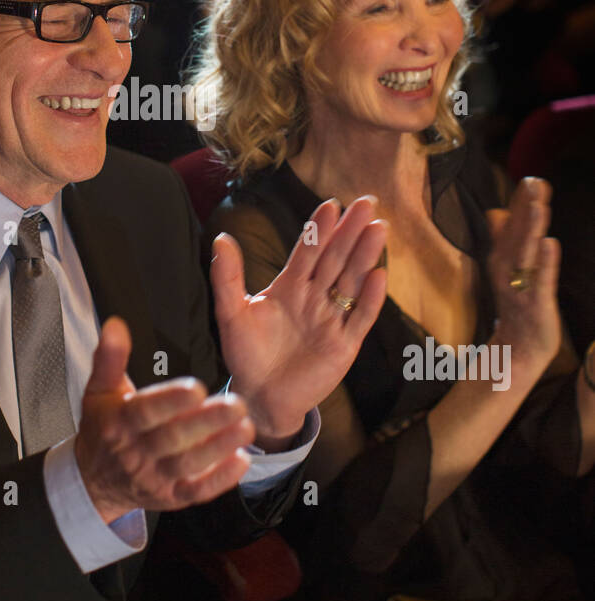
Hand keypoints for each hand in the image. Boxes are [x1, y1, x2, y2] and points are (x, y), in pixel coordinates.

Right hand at [75, 317, 253, 522]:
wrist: (94, 480)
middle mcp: (137, 452)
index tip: (197, 388)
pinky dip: (220, 479)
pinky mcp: (170, 496)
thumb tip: (116, 326)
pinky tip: (240, 460)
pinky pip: (196, 491)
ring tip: (245, 428)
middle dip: (207, 422)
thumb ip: (110, 357)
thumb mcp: (99, 391)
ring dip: (219, 448)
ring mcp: (154, 477)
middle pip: (173, 439)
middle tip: (237, 405)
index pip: (146, 411)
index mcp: (120, 422)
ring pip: (188, 465)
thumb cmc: (102, 430)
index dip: (171, 400)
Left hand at [210, 197, 387, 445]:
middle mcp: (313, 298)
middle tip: (367, 203)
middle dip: (350, 232)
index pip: (307, 252)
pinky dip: (369, 299)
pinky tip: (379, 275)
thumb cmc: (245, 354)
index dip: (319, 229)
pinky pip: (359, 319)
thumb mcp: (231, 314)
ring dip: (364, 256)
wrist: (260, 397)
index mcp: (288, 287)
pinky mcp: (343, 346)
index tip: (331, 204)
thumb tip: (221, 238)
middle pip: (335, 259)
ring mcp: (331, 320)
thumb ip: (227, 278)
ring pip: (351, 282)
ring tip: (378, 228)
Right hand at [486, 177, 560, 375]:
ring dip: (531, 228)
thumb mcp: (506, 269)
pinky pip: (541, 280)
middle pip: (516, 233)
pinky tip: (551, 243)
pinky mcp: (536, 302)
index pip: (510, 225)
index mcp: (501, 259)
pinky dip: (545, 262)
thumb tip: (496, 211)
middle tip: (533, 180)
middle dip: (524, 207)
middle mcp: (507, 268)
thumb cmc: (515, 306)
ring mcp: (520, 285)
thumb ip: (503, 240)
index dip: (519, 203)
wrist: (517, 349)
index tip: (528, 178)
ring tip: (538, 205)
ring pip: (526, 252)